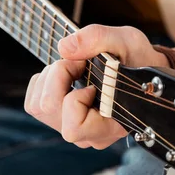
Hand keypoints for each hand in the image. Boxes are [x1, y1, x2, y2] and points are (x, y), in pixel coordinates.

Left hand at [24, 25, 168, 148]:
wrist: (141, 70)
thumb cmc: (137, 59)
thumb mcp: (126, 41)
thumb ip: (99, 39)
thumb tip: (64, 48)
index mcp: (110, 126)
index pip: (73, 127)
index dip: (75, 97)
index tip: (92, 78)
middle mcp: (89, 135)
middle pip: (47, 109)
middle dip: (58, 76)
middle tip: (80, 63)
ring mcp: (73, 129)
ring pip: (37, 107)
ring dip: (49, 78)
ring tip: (73, 69)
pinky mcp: (59, 121)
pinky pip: (32, 103)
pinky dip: (43, 83)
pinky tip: (64, 77)